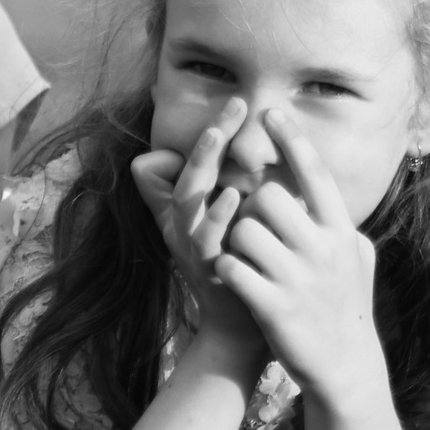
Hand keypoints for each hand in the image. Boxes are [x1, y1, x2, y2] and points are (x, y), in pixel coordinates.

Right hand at [130, 101, 264, 365]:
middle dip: (208, 137)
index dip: (211, 134)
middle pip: (188, 172)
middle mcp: (185, 225)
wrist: (244, 328)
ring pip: (188, 201)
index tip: (237, 100)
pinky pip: (206, 239)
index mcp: (190, 211)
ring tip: (217, 135)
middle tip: (234, 104)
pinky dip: (216, 216)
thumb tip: (228, 156)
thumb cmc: (239, 269)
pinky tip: (233, 195)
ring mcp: (194, 248)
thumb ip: (225, 192)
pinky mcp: (208, 270)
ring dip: (201, 166)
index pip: (193, 161)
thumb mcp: (223, 227)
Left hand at [215, 111, 386, 412]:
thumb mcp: (356, 260)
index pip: (314, 174)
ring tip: (249, 262)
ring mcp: (298, 279)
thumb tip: (333, 196)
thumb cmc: (345, 307)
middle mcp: (323, 250)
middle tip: (256, 231)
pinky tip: (237, 281)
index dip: (292, 140)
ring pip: (243, 229)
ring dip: (236, 242)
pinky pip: (231, 266)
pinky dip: (227, 269)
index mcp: (340, 233)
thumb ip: (341, 225)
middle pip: (267, 197)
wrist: (344, 368)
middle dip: (251, 208)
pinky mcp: (273, 307)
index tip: (271, 112)